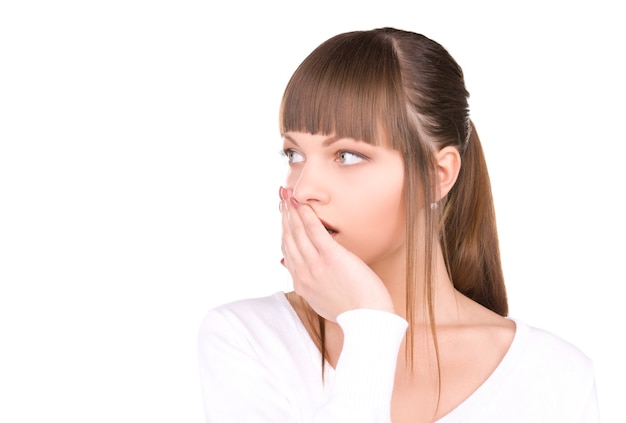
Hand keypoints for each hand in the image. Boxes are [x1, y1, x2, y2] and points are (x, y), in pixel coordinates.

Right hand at [280, 187, 393, 321]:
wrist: (367, 320)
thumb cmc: (352, 310)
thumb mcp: (320, 299)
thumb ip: (306, 282)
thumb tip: (292, 266)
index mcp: (301, 283)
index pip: (287, 252)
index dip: (283, 231)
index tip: (283, 217)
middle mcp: (303, 273)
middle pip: (288, 239)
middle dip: (284, 216)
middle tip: (281, 199)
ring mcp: (315, 265)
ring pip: (297, 232)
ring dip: (291, 211)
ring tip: (288, 195)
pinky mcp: (330, 257)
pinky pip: (314, 231)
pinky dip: (305, 215)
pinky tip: (301, 203)